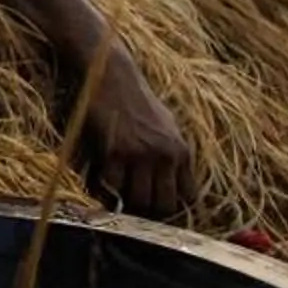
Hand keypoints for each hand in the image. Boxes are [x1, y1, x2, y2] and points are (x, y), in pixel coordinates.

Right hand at [77, 42, 193, 217]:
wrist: (112, 75)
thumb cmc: (137, 101)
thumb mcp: (167, 126)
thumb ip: (172, 154)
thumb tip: (175, 185)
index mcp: (182, 151)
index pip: (188, 197)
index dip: (172, 206)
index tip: (156, 205)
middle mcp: (165, 156)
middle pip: (162, 206)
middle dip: (148, 212)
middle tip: (132, 207)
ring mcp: (140, 155)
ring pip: (138, 201)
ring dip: (124, 204)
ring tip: (115, 198)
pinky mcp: (114, 151)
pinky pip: (111, 186)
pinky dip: (103, 190)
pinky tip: (98, 182)